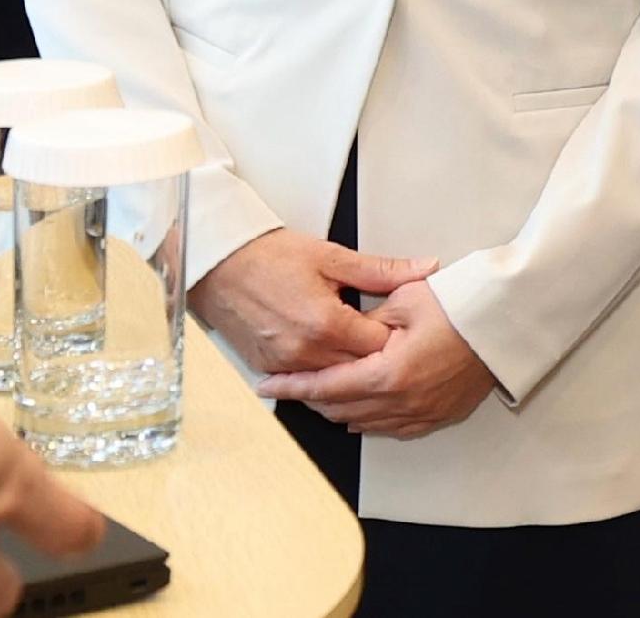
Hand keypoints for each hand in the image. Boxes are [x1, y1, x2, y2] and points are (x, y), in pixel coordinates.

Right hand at [187, 228, 409, 379]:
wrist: (219, 264)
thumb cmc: (267, 257)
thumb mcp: (330, 257)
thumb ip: (380, 271)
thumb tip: (421, 270)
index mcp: (325, 322)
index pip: (379, 346)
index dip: (395, 335)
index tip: (402, 324)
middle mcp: (304, 351)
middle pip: (359, 370)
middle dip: (376, 356)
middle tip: (384, 335)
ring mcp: (284, 365)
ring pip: (333, 381)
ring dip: (349, 367)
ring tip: (358, 346)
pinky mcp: (268, 369)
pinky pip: (305, 382)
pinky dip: (321, 373)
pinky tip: (330, 356)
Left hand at [259, 274, 496, 438]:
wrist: (507, 321)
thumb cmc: (461, 304)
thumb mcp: (406, 299)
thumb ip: (366, 321)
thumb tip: (345, 333)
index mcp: (388, 374)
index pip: (326, 387)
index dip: (292, 386)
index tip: (268, 385)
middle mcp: (402, 402)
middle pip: (341, 410)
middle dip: (312, 398)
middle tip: (291, 384)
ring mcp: (422, 414)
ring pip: (363, 423)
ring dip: (339, 409)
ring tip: (321, 392)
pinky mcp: (439, 416)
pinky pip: (392, 428)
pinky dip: (370, 419)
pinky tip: (361, 409)